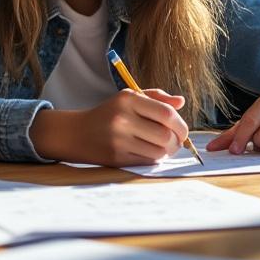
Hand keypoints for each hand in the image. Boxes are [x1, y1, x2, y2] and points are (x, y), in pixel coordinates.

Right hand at [29, 88, 188, 166]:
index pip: (166, 114)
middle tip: (175, 142)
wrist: (77, 133)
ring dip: (166, 152)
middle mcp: (122, 118)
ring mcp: (118, 140)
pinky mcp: (116, 157)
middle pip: (165, 135)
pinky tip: (149, 153)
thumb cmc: (109, 114)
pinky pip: (147, 161)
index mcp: (128, 99)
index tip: (181, 131)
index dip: (180, 124)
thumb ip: (156, 98)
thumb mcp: (129, 98)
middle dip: (177, 142)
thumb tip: (181, 102)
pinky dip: (154, 159)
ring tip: (163, 148)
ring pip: (159, 152)